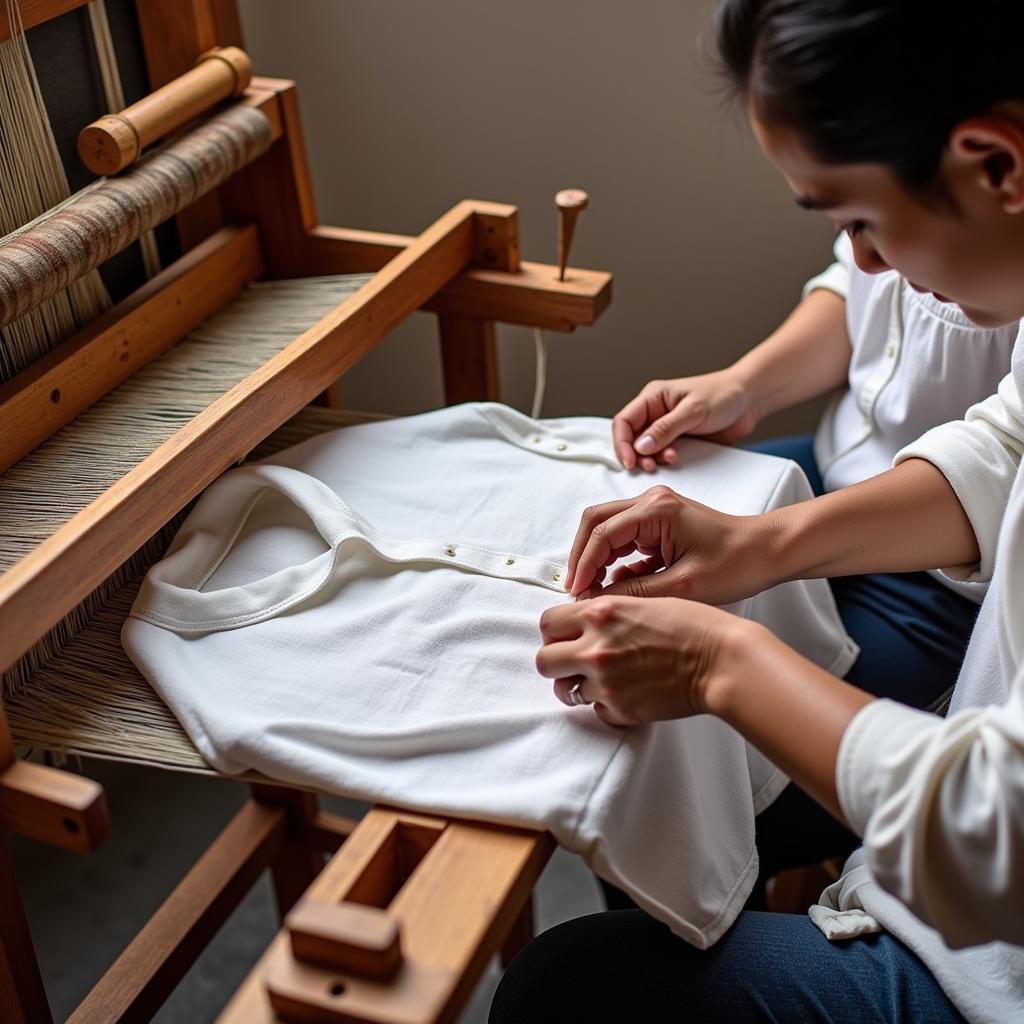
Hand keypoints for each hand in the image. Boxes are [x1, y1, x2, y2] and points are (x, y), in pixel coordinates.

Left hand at [536, 595, 751, 726]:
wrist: (722, 661)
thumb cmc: (694, 626)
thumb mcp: (644, 601)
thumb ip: (608, 612)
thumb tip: (584, 622)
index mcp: (601, 613)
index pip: (548, 622)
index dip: (555, 630)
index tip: (565, 635)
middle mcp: (596, 647)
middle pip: (544, 660)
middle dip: (556, 661)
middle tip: (573, 661)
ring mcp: (606, 681)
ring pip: (564, 690)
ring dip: (578, 685)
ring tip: (601, 680)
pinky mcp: (620, 709)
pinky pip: (595, 711)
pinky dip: (606, 705)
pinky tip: (627, 693)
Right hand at [564, 485, 776, 603]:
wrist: (767, 552)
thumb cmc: (737, 563)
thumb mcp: (684, 586)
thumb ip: (636, 592)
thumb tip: (598, 599)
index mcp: (656, 509)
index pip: (601, 533)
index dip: (584, 565)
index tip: (576, 592)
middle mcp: (650, 501)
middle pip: (595, 522)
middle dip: (582, 557)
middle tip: (577, 590)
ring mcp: (654, 510)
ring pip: (606, 530)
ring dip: (596, 559)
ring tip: (592, 591)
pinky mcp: (658, 524)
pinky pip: (625, 540)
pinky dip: (615, 562)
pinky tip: (616, 587)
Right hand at [613, 370, 756, 470]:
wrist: (749, 400)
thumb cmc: (723, 395)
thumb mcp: (693, 410)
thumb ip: (666, 428)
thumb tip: (640, 446)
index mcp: (653, 398)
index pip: (623, 421)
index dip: (622, 443)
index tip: (630, 461)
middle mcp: (655, 413)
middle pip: (631, 438)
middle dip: (636, 454)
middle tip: (649, 467)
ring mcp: (666, 428)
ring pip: (645, 449)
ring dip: (651, 459)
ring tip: (667, 461)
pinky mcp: (678, 440)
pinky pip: (662, 454)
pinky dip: (664, 461)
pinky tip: (675, 460)